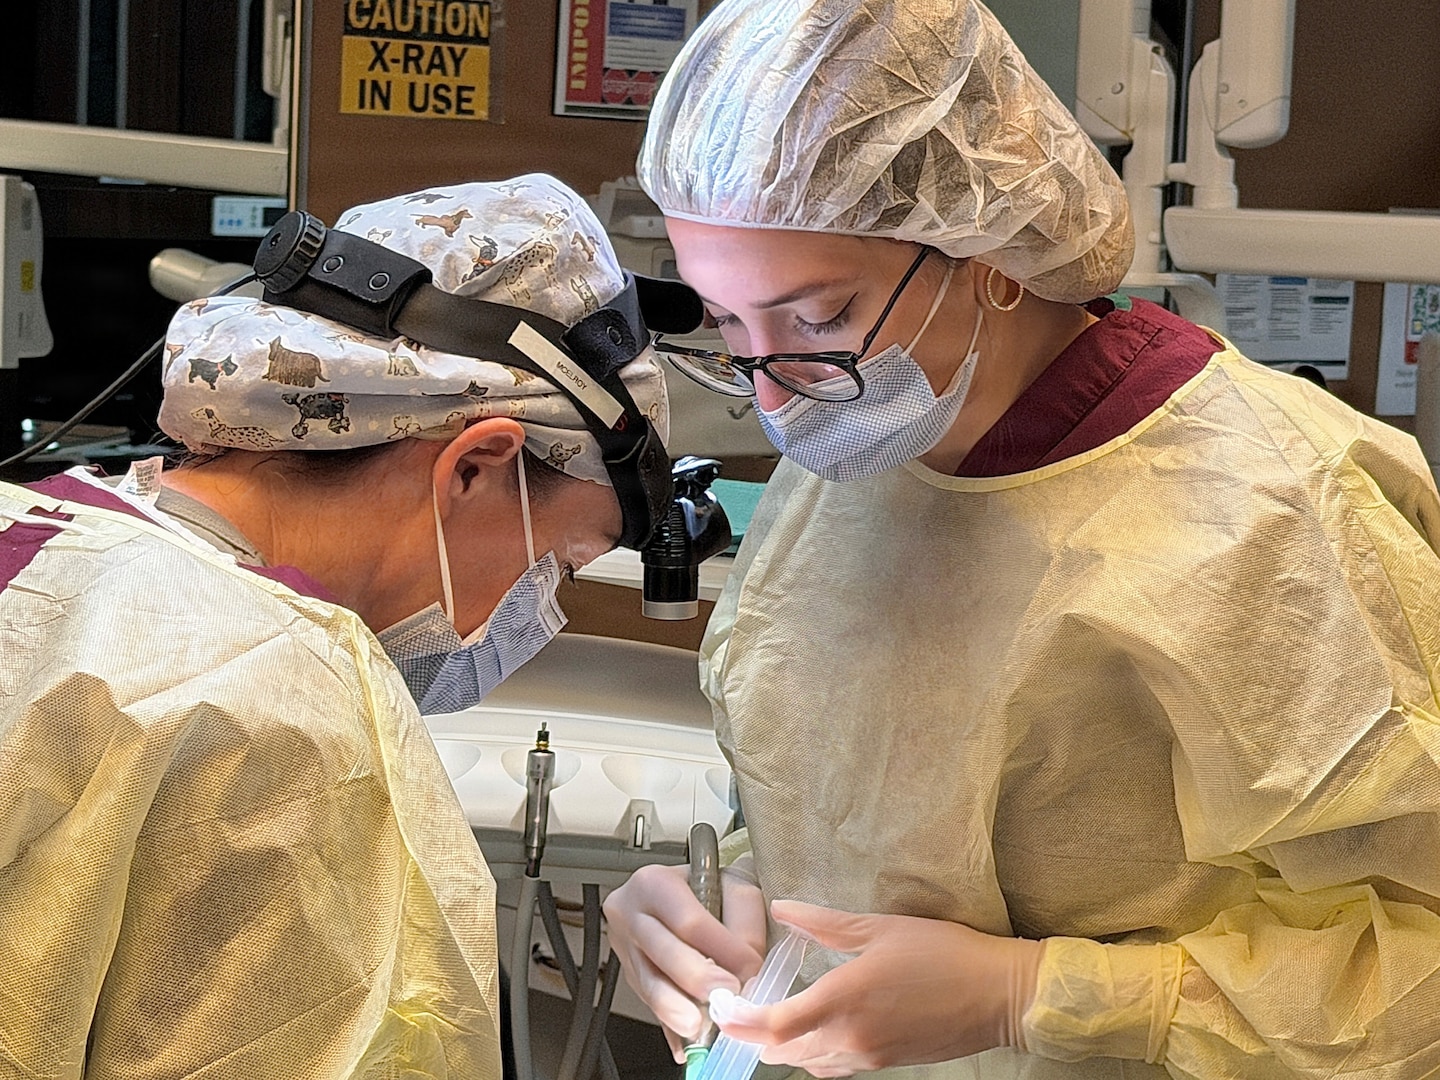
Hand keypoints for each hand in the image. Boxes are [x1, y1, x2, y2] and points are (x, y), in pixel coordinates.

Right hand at [603, 862, 765, 1061]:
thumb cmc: (708, 887)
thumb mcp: (734, 885)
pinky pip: (650, 1005)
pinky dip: (671, 1027)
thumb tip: (749, 968)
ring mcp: (625, 948)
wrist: (683, 892)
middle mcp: (631, 914)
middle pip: (662, 952)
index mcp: (655, 883)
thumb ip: (744, 921)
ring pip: (649, 983)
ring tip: (699, 1028)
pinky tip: (685, 1043)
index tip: (748, 969)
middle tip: (723, 999)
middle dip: (696, 980)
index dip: (720, 946)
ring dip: (678, 1010)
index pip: (688, 919)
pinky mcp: (630, 977)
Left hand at [709, 900, 1043, 1077]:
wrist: (1000, 996)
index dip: (740, 1021)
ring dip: (782, 1046)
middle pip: (782, 1052)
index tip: (720, 1006)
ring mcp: (869, 1056)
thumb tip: (782, 910)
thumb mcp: (880, 927)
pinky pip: (832, 1067)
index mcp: (845, 1000)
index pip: (775, 1025)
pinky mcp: (885, 1063)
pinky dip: (811, 1054)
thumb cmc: (946, 954)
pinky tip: (811, 1030)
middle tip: (738, 1007)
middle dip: (754, 1034)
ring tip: (767, 1017)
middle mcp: (851, 1037)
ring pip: (806, 1063)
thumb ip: (824, 924)